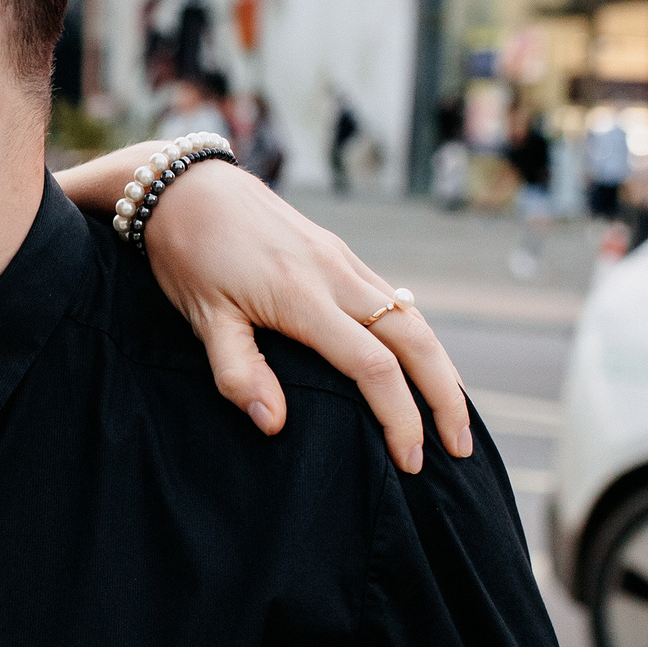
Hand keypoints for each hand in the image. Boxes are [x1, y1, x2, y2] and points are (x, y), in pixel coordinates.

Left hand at [54, 144, 470, 470]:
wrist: (187, 187)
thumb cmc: (189, 254)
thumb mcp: (202, 318)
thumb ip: (238, 373)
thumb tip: (273, 425)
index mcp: (304, 298)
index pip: (374, 368)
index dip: (400, 417)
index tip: (409, 460)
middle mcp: (337, 277)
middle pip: (416, 341)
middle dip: (447, 398)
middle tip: (460, 448)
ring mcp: (343, 262)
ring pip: (413, 318)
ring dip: (440, 367)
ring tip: (452, 414)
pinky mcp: (340, 254)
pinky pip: (395, 299)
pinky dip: (417, 337)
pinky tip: (419, 363)